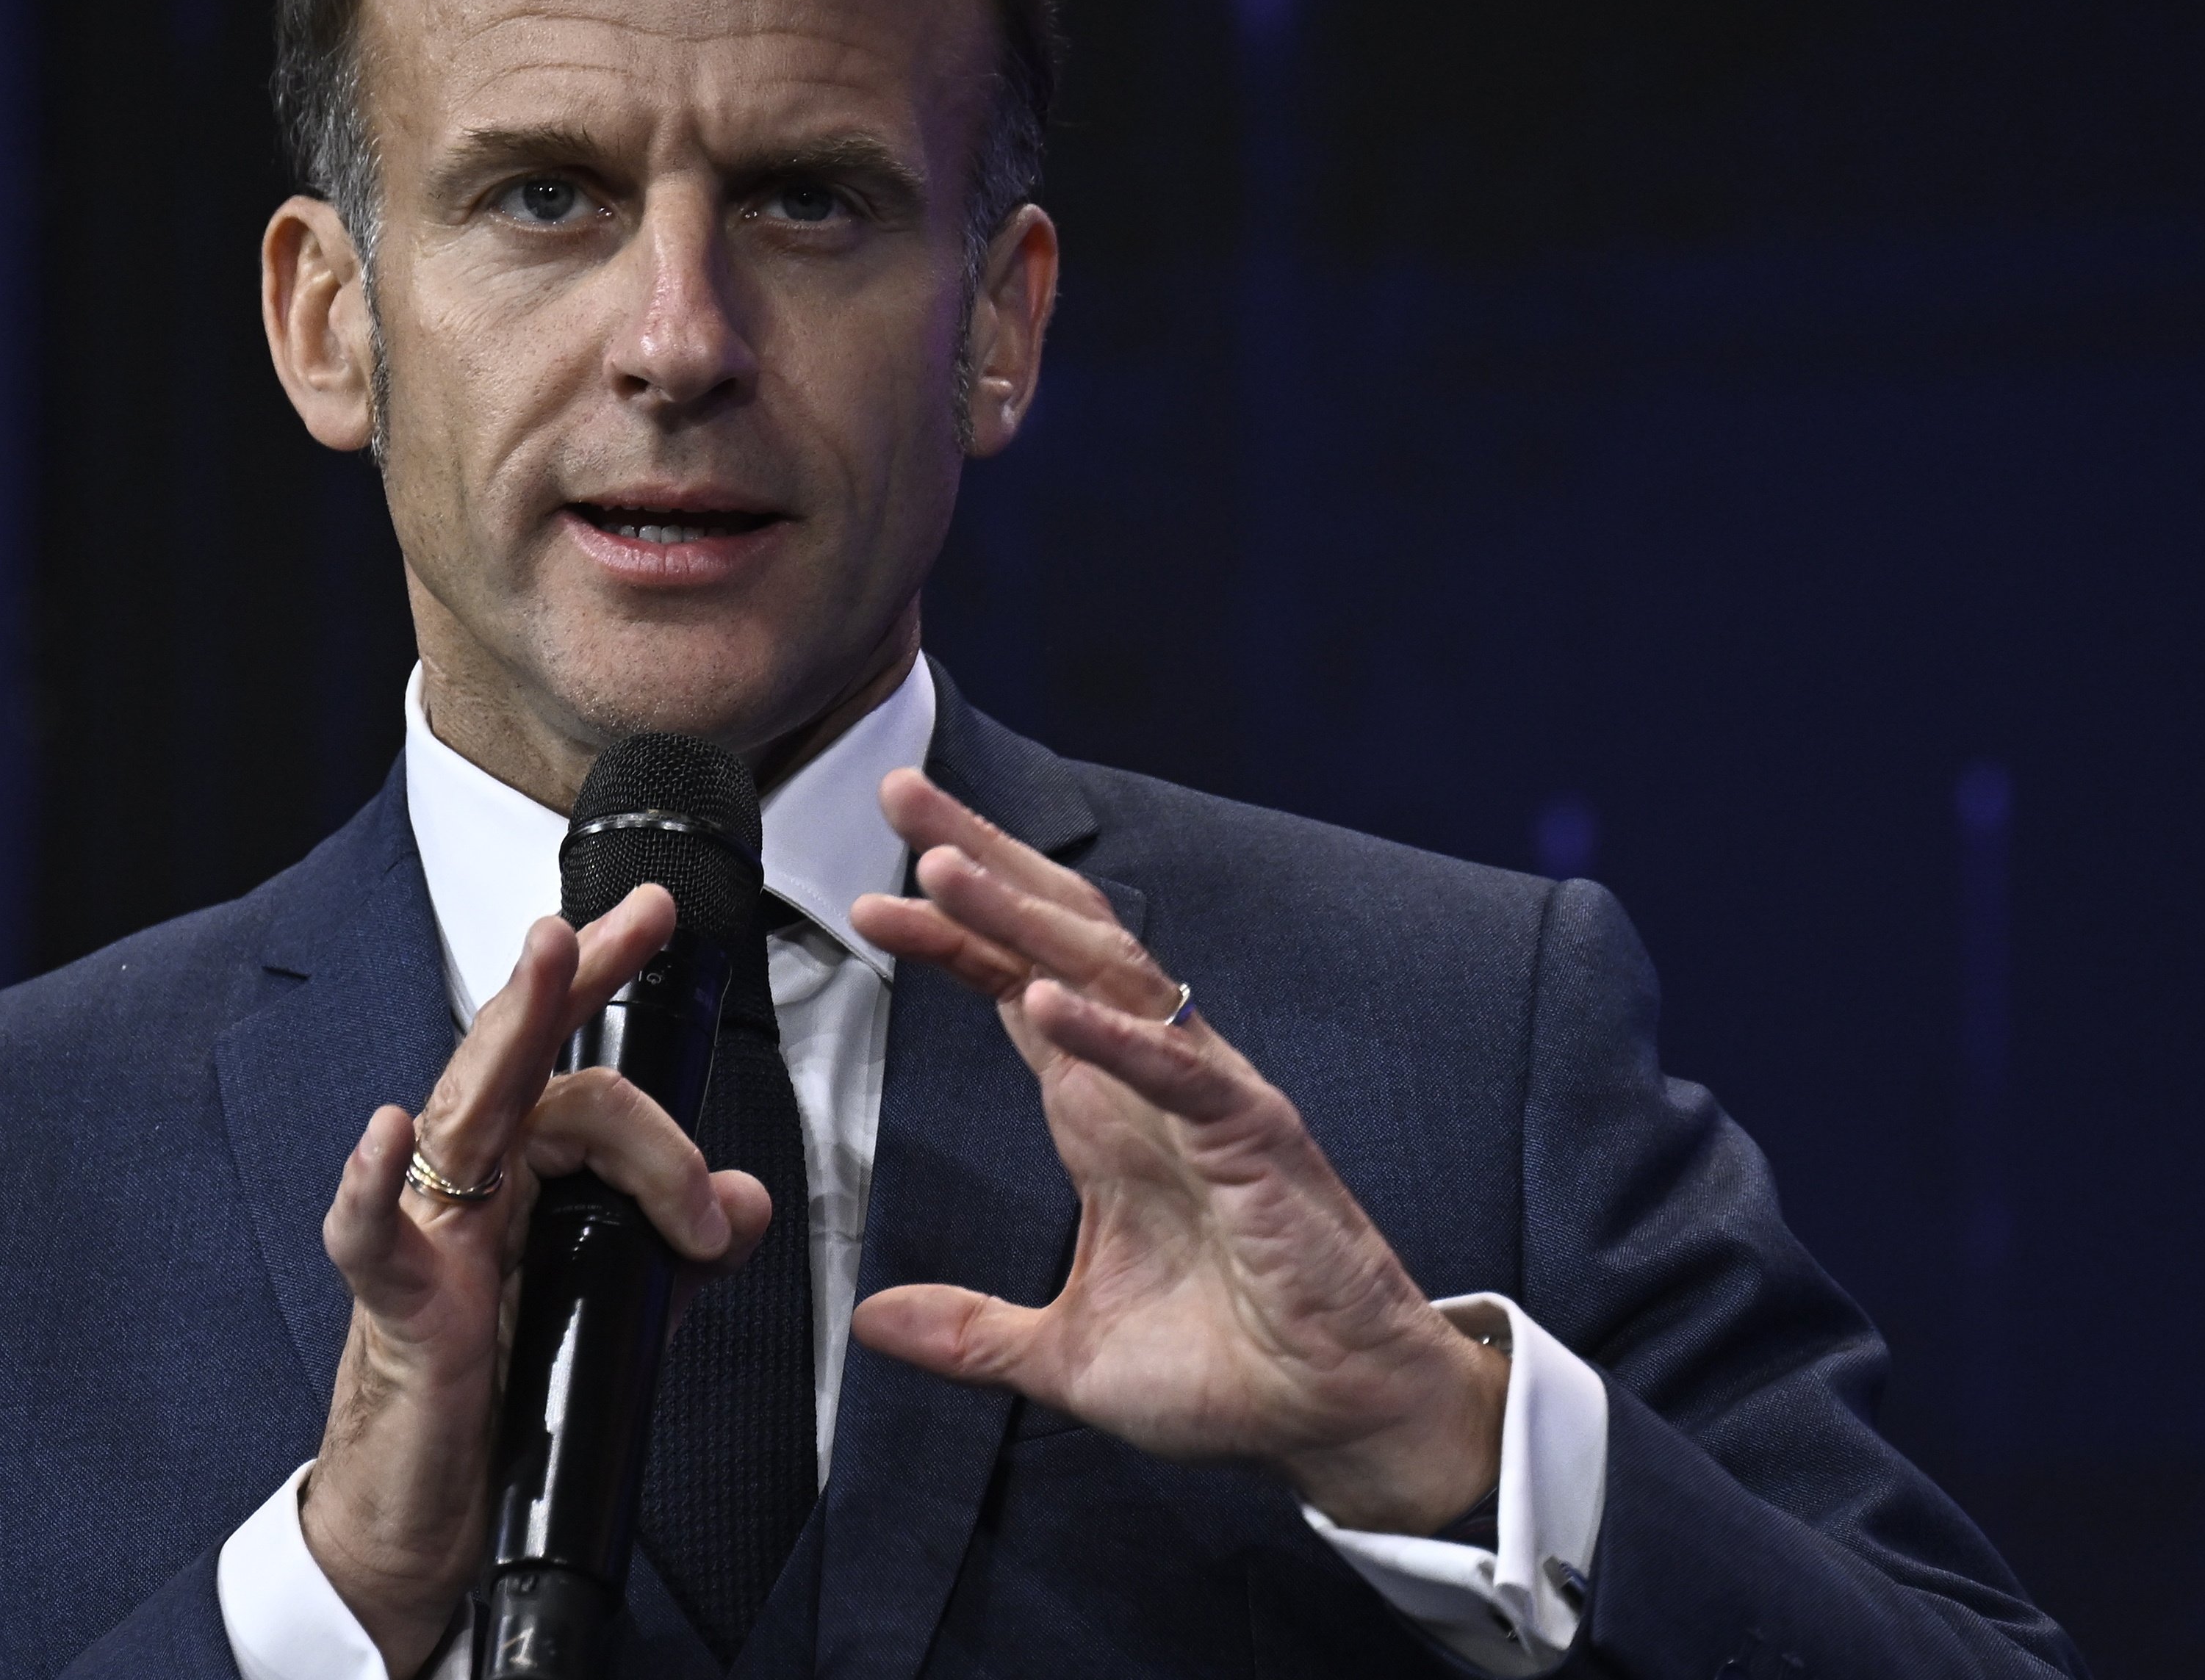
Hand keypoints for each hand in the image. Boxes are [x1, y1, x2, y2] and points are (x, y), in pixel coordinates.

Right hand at [302, 886, 772, 1675]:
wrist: (423, 1525)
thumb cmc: (503, 1406)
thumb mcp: (618, 1311)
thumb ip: (681, 1250)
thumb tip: (752, 1199)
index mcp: (522, 1177)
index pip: (572, 1066)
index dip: (606, 988)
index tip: (654, 918)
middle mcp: (470, 1188)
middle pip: (519, 1062)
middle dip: (571, 979)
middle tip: (625, 920)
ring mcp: (430, 1240)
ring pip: (469, 1114)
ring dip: (511, 1033)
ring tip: (547, 959)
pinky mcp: (400, 1311)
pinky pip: (373, 1238)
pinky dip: (372, 1188)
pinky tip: (385, 1136)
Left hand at [848, 770, 1507, 1535]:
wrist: (1336, 1415)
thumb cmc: (1227, 1369)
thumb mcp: (1065, 1354)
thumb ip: (969, 1331)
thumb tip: (874, 1322)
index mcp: (1102, 1111)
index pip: (1012, 984)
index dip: (947, 929)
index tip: (868, 894)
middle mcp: (1147, 1079)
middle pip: (1055, 936)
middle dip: (978, 858)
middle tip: (899, 789)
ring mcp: (1203, 1099)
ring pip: (1108, 973)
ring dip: (1019, 916)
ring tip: (939, 866)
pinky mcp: (1254, 1140)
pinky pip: (1177, 1070)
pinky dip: (1110, 1034)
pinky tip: (1040, 1004)